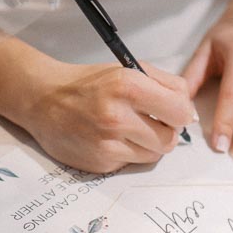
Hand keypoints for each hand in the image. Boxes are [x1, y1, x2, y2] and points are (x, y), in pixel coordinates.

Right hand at [17, 57, 195, 173]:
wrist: (43, 100)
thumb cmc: (88, 83)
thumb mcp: (128, 69)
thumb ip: (165, 84)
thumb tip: (189, 112)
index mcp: (127, 86)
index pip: (180, 111)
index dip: (181, 113)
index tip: (173, 111)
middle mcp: (117, 116)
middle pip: (170, 139)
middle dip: (167, 131)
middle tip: (152, 121)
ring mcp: (107, 143)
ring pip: (154, 155)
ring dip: (149, 144)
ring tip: (131, 129)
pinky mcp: (100, 163)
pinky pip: (132, 163)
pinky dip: (129, 153)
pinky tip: (112, 139)